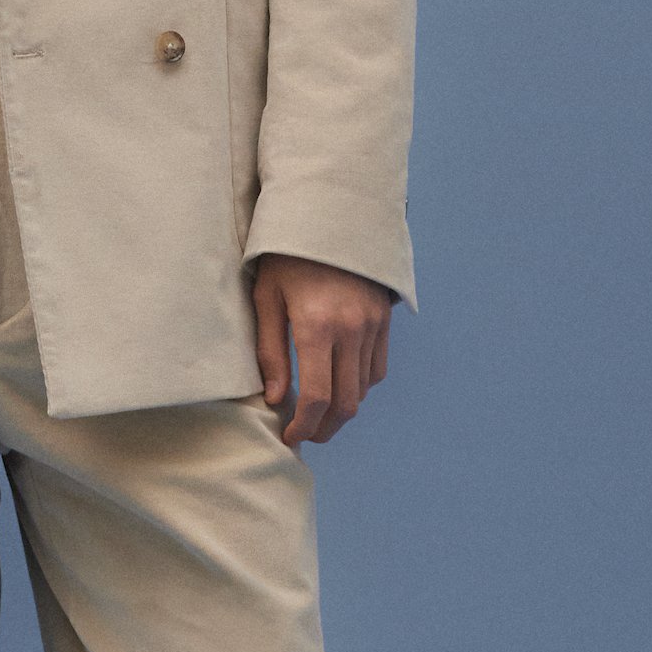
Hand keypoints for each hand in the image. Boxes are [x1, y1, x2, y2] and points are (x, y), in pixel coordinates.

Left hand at [250, 258, 393, 447]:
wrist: (332, 214)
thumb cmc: (287, 255)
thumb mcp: (267, 298)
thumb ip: (270, 352)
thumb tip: (276, 399)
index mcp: (316, 326)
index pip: (317, 397)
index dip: (304, 426)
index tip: (289, 436)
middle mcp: (351, 330)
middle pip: (346, 403)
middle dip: (325, 428)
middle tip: (305, 434)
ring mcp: (373, 325)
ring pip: (364, 390)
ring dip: (342, 410)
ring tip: (318, 413)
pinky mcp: (384, 320)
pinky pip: (377, 369)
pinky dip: (360, 386)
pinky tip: (339, 384)